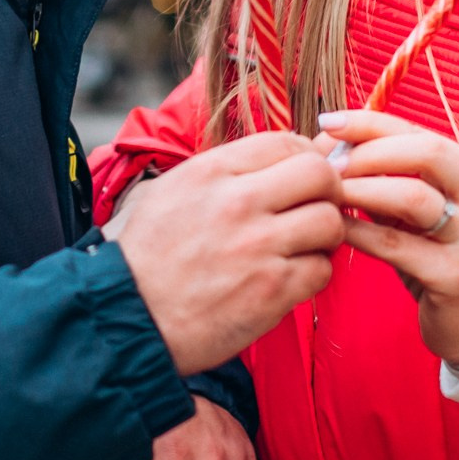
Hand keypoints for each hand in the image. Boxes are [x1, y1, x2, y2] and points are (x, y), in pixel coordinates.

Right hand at [114, 131, 344, 374]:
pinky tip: (289, 278)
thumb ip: (224, 172)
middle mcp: (238, 203)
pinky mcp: (271, 291)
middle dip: (327, 190)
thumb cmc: (148, 256)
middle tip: (315, 207)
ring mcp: (258, 248)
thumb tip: (277, 158)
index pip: (285, 142)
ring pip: (329, 222)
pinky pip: (321, 270)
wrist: (128, 317)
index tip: (300, 177)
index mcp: (212, 172)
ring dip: (324, 235)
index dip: (303, 156)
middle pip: (319, 175)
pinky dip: (312, 274)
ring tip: (304, 246)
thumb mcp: (172, 191)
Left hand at [320, 110, 458, 365]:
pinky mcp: (455, 275)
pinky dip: (361, 231)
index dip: (370, 123)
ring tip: (328, 193)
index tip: (328, 123)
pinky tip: (336, 228)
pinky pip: (397, 245)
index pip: (419, 131)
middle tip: (330, 165)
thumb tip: (331, 143)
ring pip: (413, 197)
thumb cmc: (437, 249)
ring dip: (362, 189)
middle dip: (370, 152)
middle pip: (428, 153)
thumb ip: (389, 175)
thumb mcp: (422, 206)